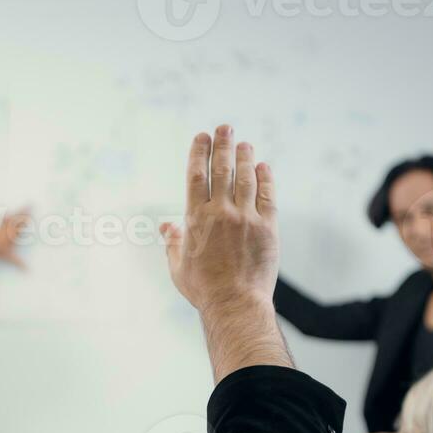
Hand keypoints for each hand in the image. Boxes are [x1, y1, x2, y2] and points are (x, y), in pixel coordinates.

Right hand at [160, 125, 289, 378]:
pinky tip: (264, 167)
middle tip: (224, 127)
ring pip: (246, 178)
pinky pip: (267, 196)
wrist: (235, 304)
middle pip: (222, 169)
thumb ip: (173, 243)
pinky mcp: (267, 228)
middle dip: (222, 145)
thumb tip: (165, 228)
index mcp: (196, 220)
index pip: (196, 176)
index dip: (198, 153)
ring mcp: (246, 218)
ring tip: (244, 143)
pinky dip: (266, 179)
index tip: (201, 137)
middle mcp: (221, 213)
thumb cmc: (203, 290)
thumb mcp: (179, 267)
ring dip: (245, 157)